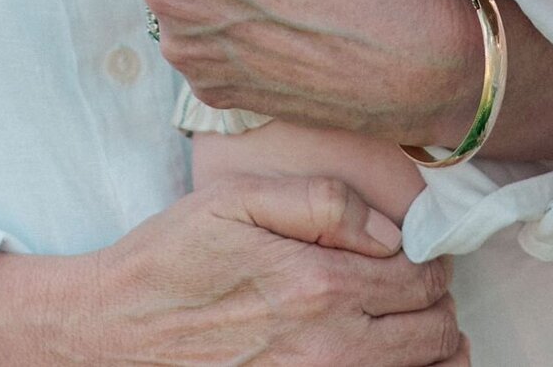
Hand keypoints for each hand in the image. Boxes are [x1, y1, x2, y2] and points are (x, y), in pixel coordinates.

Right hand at [0, 178, 463, 365]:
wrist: (115, 331)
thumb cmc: (171, 259)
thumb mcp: (237, 201)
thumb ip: (320, 202)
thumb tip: (386, 226)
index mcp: (319, 284)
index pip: (419, 277)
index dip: (430, 261)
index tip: (420, 252)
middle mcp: (328, 346)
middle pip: (430, 332)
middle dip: (436, 305)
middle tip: (419, 288)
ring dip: (430, 348)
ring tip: (416, 326)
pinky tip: (387, 357)